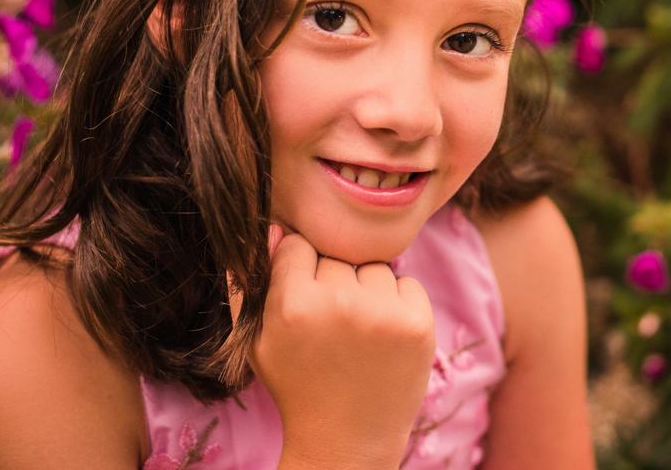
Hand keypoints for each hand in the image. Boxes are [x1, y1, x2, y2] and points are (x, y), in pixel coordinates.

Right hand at [232, 224, 435, 469]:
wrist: (346, 443)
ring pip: (373, 267)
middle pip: (336, 255)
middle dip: (331, 281)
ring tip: (357, 334)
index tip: (303, 298)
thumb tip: (273, 227)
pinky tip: (382, 338)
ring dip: (366, 290)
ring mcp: (383, 312)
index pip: (297, 244)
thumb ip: (252, 284)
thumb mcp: (260, 341)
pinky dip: (398, 303)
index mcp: (291, 305)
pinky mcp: (418, 323)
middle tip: (330, 326)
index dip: (298, 270)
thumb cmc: (297, 387)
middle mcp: (339, 303)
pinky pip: (406, 283)